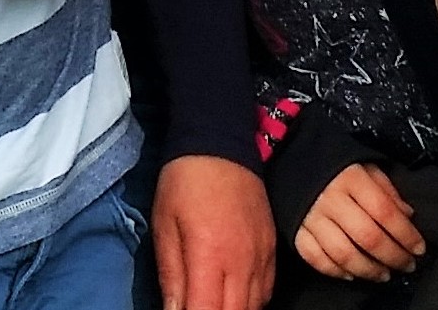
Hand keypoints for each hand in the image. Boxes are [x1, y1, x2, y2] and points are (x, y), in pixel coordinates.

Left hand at [152, 155, 272, 309]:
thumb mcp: (165, 227)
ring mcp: (262, 257)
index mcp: (210, 256)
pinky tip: (234, 298)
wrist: (221, 143)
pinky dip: (250, 302)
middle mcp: (243, 263)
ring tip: (212, 303)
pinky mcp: (272, 250)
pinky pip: (266, 291)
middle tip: (197, 305)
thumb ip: (171, 277)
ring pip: (254, 308)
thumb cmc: (185, 183)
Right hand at [296, 162, 423, 284]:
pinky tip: (351, 274)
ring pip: (343, 253)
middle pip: (368, 237)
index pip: (385, 212)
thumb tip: (407, 216)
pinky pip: (316, 258)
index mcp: (351, 178)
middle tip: (406, 265)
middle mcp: (330, 199)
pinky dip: (335, 271)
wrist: (289, 156)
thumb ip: (387, 189)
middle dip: (393, 256)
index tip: (418, 248)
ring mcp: (310, 217)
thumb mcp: (364, 165)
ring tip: (383, 274)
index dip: (406, 234)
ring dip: (368, 270)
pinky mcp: (295, 230)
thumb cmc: (333, 163)